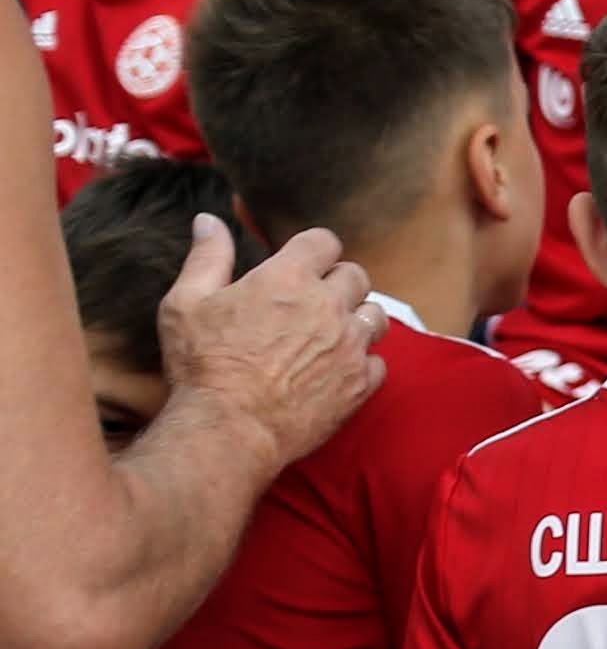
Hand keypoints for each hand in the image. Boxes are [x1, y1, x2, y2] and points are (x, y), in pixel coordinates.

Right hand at [159, 218, 381, 470]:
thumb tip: (209, 221)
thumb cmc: (202, 364)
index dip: (314, 249)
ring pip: (375, 316)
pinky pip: (379, 362)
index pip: (324, 241)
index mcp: (288, 278)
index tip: (304, 262)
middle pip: (356, 276)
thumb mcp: (187, 302)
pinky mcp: (360, 383)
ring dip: (356, 318)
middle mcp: (329, 306)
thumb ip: (207, 257)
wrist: (230, 427)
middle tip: (313, 300)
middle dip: (337, 282)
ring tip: (329, 333)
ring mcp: (350, 346)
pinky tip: (336, 369)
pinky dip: (362, 362)